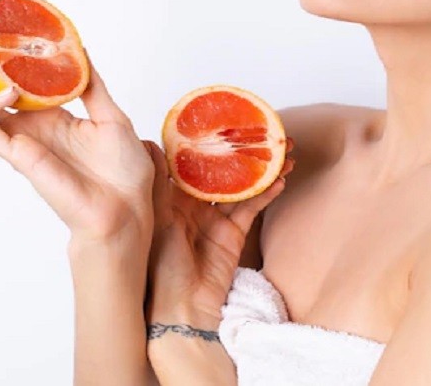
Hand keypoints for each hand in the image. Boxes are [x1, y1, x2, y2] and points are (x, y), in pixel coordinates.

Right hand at [0, 37, 154, 243]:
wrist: (127, 208)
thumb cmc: (123, 171)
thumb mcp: (110, 115)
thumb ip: (91, 84)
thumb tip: (79, 49)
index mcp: (46, 116)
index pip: (5, 83)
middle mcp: (27, 128)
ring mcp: (19, 143)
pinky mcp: (19, 158)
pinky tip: (7, 92)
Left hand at [142, 138, 294, 329]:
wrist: (179, 308)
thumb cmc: (159, 267)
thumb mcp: (157, 217)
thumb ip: (158, 182)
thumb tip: (149, 144)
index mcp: (170, 198)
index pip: (191, 162)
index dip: (207, 143)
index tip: (223, 122)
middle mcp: (192, 206)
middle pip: (221, 171)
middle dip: (241, 153)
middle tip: (263, 133)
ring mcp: (214, 220)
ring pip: (241, 187)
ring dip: (261, 170)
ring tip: (282, 152)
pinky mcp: (232, 235)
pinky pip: (251, 209)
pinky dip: (266, 194)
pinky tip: (279, 181)